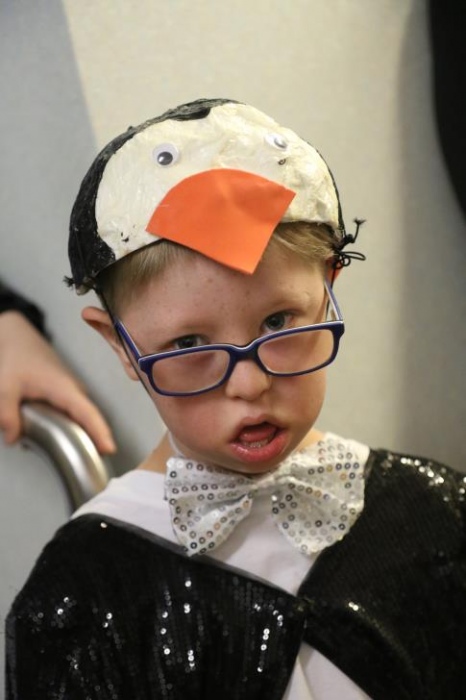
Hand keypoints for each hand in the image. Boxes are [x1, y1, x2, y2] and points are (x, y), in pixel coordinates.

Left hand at [0, 311, 115, 453]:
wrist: (18, 337)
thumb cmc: (18, 355)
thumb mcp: (5, 386)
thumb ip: (7, 414)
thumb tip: (13, 438)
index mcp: (64, 388)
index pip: (88, 413)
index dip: (99, 432)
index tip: (109, 449)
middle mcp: (74, 390)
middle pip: (90, 419)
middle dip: (94, 439)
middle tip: (89, 463)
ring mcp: (72, 391)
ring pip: (83, 416)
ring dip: (84, 433)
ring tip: (79, 452)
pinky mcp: (66, 393)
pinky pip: (75, 413)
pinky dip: (74, 425)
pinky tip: (59, 435)